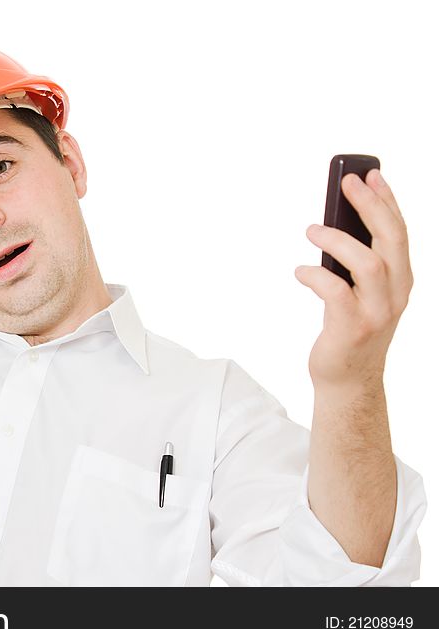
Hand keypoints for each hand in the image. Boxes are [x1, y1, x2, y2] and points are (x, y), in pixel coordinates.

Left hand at [294, 169, 412, 389]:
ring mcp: (378, 312)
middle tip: (346, 183)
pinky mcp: (353, 328)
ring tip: (312, 229)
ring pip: (369, 264)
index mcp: (401, 280)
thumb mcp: (360, 291)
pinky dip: (316, 276)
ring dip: (339, 241)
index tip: (371, 174)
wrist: (348, 380)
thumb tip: (334, 224)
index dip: (387, 201)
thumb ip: (355, 263)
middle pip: (391, 240)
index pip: (400, 232)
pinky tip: (301, 271)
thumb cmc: (349, 328)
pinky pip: (336, 293)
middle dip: (371, 206)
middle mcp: (396, 293)